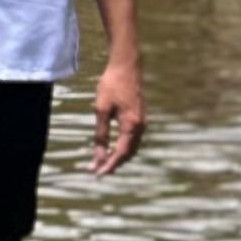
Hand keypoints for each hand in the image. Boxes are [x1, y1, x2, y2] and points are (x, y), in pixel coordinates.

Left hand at [90, 54, 147, 174]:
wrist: (126, 66)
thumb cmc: (111, 85)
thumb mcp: (101, 109)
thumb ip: (101, 134)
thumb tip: (98, 155)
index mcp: (132, 125)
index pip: (121, 153)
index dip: (110, 165)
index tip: (98, 174)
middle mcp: (141, 126)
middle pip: (128, 153)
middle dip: (114, 163)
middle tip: (98, 171)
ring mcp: (142, 121)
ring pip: (132, 146)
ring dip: (119, 156)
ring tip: (103, 162)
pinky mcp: (140, 116)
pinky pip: (133, 138)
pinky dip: (123, 146)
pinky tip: (113, 147)